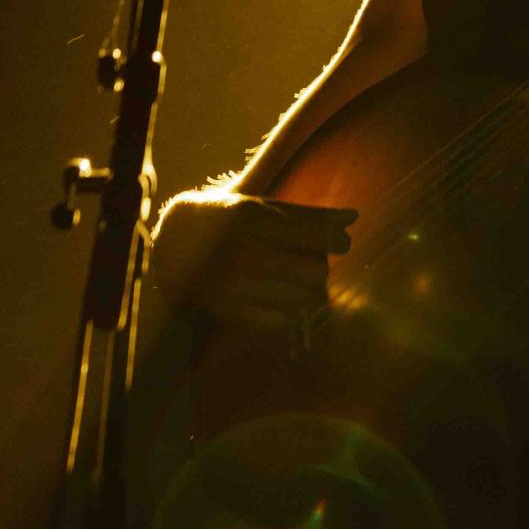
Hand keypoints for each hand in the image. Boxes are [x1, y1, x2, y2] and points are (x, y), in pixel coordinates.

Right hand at [154, 190, 355, 329]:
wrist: (175, 244)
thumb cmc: (231, 221)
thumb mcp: (264, 207)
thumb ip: (310, 214)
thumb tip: (354, 217)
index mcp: (255, 217)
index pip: (320, 237)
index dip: (338, 243)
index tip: (339, 244)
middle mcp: (244, 250)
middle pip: (317, 272)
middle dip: (318, 267)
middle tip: (306, 262)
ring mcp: (234, 284)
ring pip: (303, 299)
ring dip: (304, 291)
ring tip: (287, 279)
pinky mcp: (227, 310)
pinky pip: (280, 320)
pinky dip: (283, 311)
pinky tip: (271, 297)